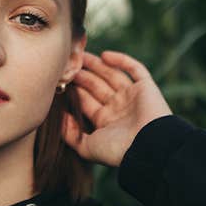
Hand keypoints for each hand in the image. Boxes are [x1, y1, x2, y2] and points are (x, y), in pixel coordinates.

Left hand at [61, 50, 172, 167]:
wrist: (148, 146)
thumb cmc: (117, 150)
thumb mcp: (86, 147)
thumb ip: (70, 134)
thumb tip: (58, 117)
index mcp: (106, 121)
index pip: (86, 102)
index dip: (74, 91)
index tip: (59, 80)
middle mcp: (118, 108)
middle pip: (97, 86)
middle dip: (82, 76)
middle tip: (67, 63)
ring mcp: (132, 96)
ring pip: (112, 75)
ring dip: (97, 65)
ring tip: (81, 55)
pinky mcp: (146, 87)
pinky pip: (135, 69)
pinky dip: (122, 60)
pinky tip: (105, 55)